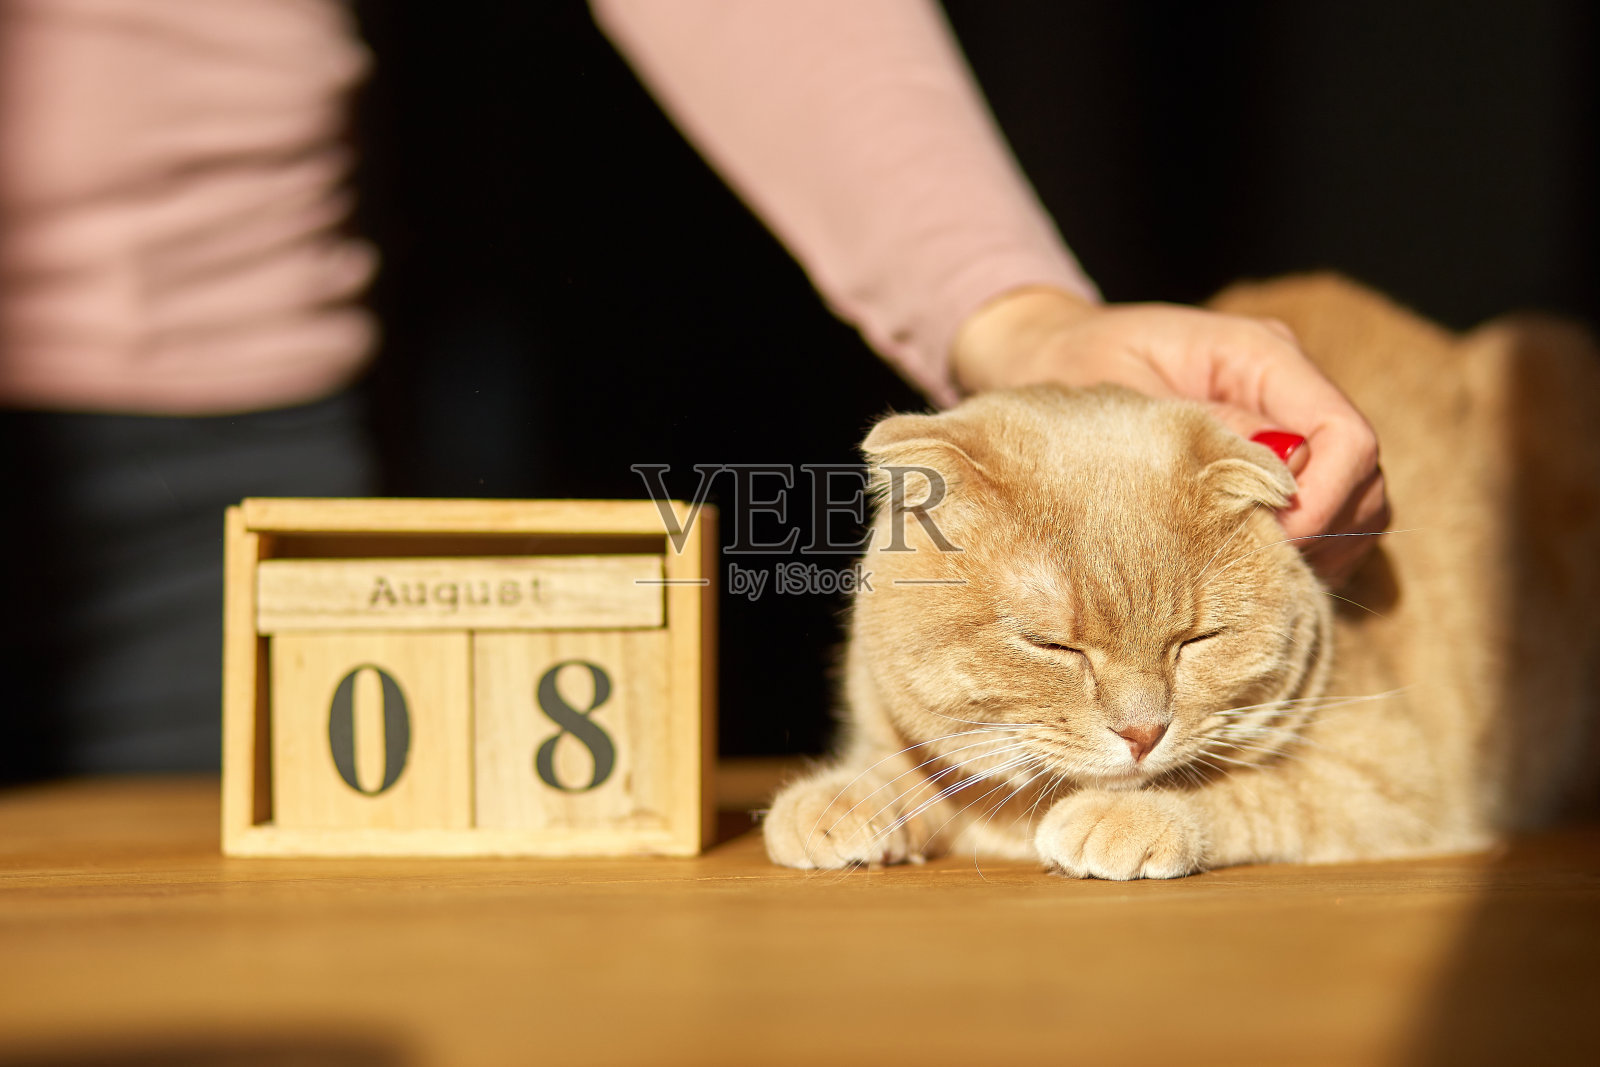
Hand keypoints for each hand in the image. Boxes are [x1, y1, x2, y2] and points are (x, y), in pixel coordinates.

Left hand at [951, 287, 1388, 585]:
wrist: (1043, 356)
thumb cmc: (1070, 367)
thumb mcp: (1116, 393)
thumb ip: (1197, 432)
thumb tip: (1274, 483)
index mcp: (1260, 353)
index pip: (1345, 434)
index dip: (1323, 501)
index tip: (1267, 547)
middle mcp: (1288, 387)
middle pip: (1364, 478)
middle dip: (1324, 536)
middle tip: (1249, 580)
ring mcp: (1286, 426)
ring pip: (1354, 507)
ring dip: (1315, 553)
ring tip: (1243, 583)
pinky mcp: (1271, 468)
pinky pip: (1319, 522)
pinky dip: (1296, 557)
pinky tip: (1238, 577)